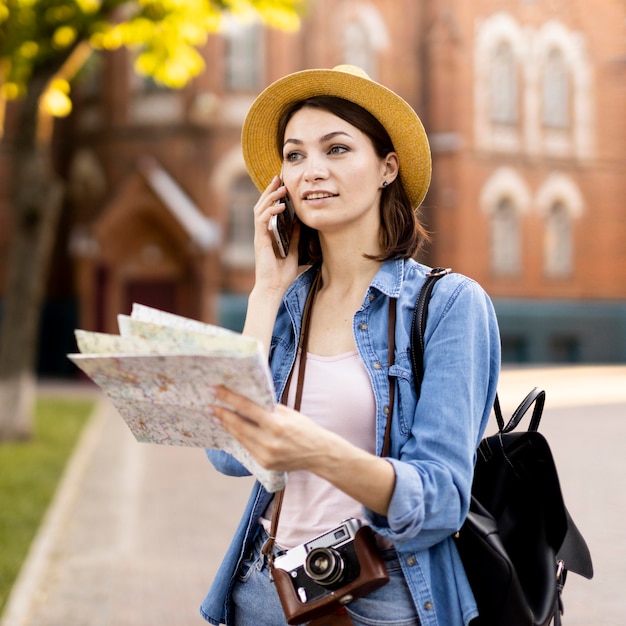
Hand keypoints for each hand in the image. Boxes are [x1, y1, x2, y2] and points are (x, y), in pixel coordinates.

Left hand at [209, 385, 327, 472]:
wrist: (318, 453)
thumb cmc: (304, 428)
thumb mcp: (288, 413)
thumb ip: (268, 408)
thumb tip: (246, 400)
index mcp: (277, 424)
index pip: (247, 408)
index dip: (229, 398)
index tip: (215, 390)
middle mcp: (269, 441)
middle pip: (238, 425)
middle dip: (222, 414)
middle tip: (209, 405)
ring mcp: (265, 455)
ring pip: (240, 437)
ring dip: (226, 426)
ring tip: (216, 416)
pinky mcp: (263, 463)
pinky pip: (246, 447)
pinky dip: (238, 436)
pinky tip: (230, 429)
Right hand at [252, 175, 300, 295]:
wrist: (273, 288)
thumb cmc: (281, 274)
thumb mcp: (293, 251)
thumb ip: (294, 236)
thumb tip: (299, 222)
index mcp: (269, 234)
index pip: (269, 210)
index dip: (274, 196)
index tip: (283, 184)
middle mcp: (262, 232)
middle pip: (262, 205)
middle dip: (270, 190)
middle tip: (279, 177)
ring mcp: (260, 236)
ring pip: (260, 210)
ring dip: (270, 197)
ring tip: (280, 187)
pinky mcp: (260, 241)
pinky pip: (262, 221)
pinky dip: (271, 211)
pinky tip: (281, 206)